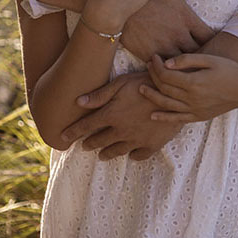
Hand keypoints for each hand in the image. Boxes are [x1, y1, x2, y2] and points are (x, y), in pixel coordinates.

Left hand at [61, 71, 182, 160]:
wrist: (176, 93)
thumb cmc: (147, 82)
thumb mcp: (122, 82)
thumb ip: (100, 95)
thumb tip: (78, 103)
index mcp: (111, 115)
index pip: (86, 126)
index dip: (72, 132)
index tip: (62, 139)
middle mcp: (121, 131)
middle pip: (99, 141)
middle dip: (90, 143)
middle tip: (84, 146)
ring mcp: (137, 139)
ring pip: (116, 151)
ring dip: (106, 153)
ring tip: (102, 154)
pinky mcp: (152, 144)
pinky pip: (138, 155)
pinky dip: (132, 155)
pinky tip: (131, 153)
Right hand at [120, 0, 221, 60]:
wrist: (116, 3)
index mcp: (187, 19)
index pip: (210, 37)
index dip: (214, 42)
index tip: (213, 44)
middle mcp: (178, 35)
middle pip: (200, 54)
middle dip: (203, 57)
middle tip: (204, 60)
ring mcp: (163, 47)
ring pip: (182, 65)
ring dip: (187, 67)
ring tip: (190, 68)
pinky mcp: (148, 56)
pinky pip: (164, 70)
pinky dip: (169, 71)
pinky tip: (172, 70)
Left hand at [141, 53, 237, 121]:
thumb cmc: (230, 69)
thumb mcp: (210, 59)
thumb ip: (188, 60)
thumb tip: (167, 62)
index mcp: (193, 82)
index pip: (166, 75)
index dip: (156, 65)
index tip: (154, 57)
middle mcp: (191, 98)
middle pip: (164, 88)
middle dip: (153, 76)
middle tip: (148, 66)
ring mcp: (194, 109)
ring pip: (166, 104)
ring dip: (152, 96)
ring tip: (141, 88)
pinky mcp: (199, 116)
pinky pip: (177, 119)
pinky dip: (164, 117)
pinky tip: (153, 114)